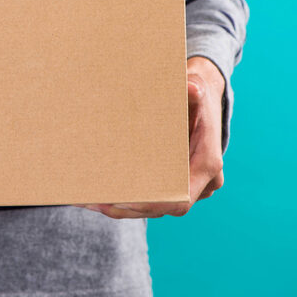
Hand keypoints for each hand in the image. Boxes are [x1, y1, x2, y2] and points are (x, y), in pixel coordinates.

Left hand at [75, 56, 225, 218]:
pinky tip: (97, 198)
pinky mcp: (175, 185)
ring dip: (121, 207)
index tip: (123, 201)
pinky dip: (125, 202)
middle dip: (127, 207)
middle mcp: (202, 182)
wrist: (206, 100)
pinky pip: (151, 200)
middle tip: (95, 200)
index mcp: (207, 164)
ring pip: (153, 208)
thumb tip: (191, 87)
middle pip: (162, 208)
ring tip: (88, 200)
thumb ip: (193, 89)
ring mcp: (190, 187)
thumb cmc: (197, 94)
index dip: (152, 204)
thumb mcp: (196, 88)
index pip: (181, 199)